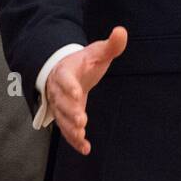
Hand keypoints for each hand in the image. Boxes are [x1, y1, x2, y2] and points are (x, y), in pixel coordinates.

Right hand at [45, 26, 127, 154]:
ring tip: (81, 135)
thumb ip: (111, 45)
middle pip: (61, 102)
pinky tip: (85, 148)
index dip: (69, 86)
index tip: (77, 93)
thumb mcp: (97, 52)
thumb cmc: (83, 62)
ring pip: (61, 119)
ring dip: (70, 128)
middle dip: (70, 111)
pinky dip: (74, 140)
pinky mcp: (64, 118)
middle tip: (81, 120)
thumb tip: (122, 31)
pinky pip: (66, 131)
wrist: (67, 71)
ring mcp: (59, 106)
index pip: (64, 79)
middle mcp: (58, 91)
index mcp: (65, 72)